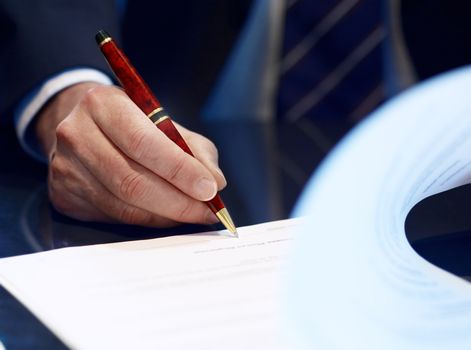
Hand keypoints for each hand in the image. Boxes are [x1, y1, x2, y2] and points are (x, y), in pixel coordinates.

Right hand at [36, 82, 225, 226]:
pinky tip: (166, 216)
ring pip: (123, 205)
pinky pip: (114, 217)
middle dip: (178, 202)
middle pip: (131, 181)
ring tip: (193, 214)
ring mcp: (65, 168)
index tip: (209, 189)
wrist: (82, 125)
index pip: (143, 143)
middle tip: (206, 211)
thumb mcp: (164, 122)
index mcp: (103, 104)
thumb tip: (215, 182)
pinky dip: (148, 220)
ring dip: (166, 215)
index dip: (179, 170)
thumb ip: (194, 149)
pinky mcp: (64, 195)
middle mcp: (76, 134)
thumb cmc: (131, 123)